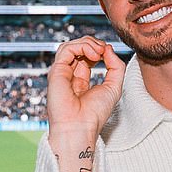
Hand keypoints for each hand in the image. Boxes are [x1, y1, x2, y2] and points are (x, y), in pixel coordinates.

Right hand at [46, 37, 124, 171]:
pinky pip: (66, 49)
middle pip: (77, 48)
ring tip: (98, 51)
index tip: (108, 53)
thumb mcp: (114, 86)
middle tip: (103, 50)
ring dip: (87, 43)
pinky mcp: (56, 72)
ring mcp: (61, 73)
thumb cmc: (95, 114)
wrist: (80, 127)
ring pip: (69, 46)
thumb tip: (107, 48)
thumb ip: (115, 66)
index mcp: (80, 80)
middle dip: (92, 43)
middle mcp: (68, 76)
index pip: (86, 55)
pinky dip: (81, 46)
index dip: (97, 49)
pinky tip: (93, 54)